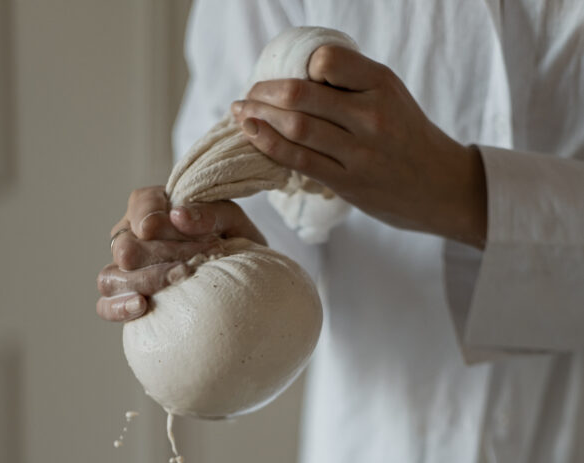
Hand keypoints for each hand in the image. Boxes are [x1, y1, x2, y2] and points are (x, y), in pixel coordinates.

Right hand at [96, 187, 265, 321]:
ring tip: (176, 280)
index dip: (149, 215)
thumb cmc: (232, 245)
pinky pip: (106, 305)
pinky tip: (141, 305)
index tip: (164, 224)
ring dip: (145, 279)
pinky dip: (118, 306)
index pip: (139, 204)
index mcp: (154, 208)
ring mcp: (126, 270)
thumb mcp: (232, 221)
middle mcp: (133, 237)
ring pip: (111, 275)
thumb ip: (210, 212)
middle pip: (125, 245)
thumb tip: (179, 215)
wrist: (243, 281)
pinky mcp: (127, 299)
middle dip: (161, 253)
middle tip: (194, 261)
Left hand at [231, 46, 486, 247]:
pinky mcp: (349, 182)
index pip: (325, 60)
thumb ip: (350, 84)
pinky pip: (299, 160)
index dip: (299, 66)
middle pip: (301, 94)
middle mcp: (370, 115)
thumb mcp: (389, 96)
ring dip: (259, 118)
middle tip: (247, 93)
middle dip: (264, 92)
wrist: (439, 186)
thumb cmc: (407, 137)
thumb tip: (297, 76)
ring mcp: (359, 152)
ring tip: (239, 113)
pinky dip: (270, 145)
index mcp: (381, 83)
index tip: (286, 76)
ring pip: (296, 127)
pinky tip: (253, 135)